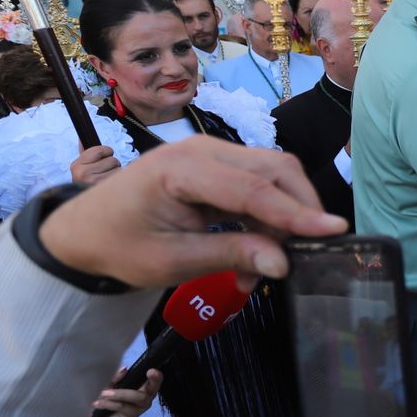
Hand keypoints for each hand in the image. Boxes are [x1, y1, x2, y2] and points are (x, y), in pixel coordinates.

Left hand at [38, 136, 346, 291]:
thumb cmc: (117, 246)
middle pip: (274, 169)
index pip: (254, 189)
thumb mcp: (170, 262)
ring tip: (269, 266)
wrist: (82, 232)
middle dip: (301, 209)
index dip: (297, 213)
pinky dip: (269, 217)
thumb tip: (283, 264)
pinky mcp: (215, 167)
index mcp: (182, 169)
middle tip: (312, 252)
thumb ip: (230, 256)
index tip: (335, 231)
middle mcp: (201, 150)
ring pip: (273, 175)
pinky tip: (258, 252)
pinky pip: (258, 184)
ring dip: (285, 217)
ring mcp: (210, 154)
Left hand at [82, 368, 161, 416]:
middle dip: (154, 380)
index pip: (151, 379)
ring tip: (104, 394)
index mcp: (138, 387)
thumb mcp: (107, 388)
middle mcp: (143, 397)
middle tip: (151, 372)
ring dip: (122, 394)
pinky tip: (98, 404)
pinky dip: (111, 404)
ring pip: (140, 398)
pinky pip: (125, 407)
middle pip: (153, 388)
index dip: (155, 375)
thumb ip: (115, 379)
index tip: (151, 370)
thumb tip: (124, 369)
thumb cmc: (102, 403)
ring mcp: (138, 408)